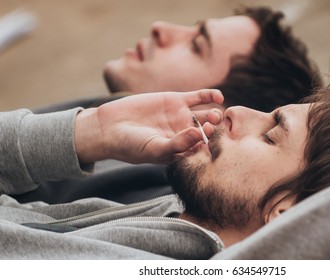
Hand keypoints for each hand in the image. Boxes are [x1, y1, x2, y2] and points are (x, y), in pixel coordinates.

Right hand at [74, 89, 223, 163]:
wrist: (110, 127)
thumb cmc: (131, 146)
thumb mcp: (154, 148)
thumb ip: (177, 144)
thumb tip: (198, 136)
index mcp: (183, 151)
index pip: (205, 150)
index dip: (213, 146)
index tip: (214, 142)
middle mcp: (185, 134)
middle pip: (209, 132)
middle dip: (216, 130)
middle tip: (215, 127)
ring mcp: (182, 117)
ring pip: (206, 115)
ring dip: (214, 115)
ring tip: (215, 115)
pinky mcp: (176, 100)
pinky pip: (199, 97)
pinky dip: (210, 96)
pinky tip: (218, 97)